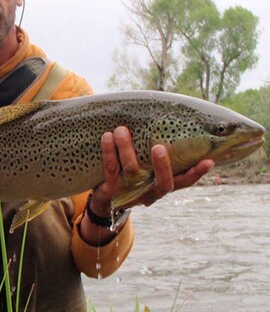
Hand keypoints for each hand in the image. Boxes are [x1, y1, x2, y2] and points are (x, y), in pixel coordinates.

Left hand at [90, 126, 213, 212]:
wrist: (103, 197)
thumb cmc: (132, 170)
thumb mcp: (147, 163)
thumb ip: (161, 147)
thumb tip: (176, 114)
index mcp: (163, 185)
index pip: (185, 181)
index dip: (196, 173)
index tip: (208, 161)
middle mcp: (150, 192)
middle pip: (163, 184)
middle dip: (163, 166)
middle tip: (159, 147)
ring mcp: (130, 193)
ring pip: (132, 172)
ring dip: (127, 149)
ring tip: (121, 130)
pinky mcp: (110, 191)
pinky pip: (111, 169)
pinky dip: (109, 151)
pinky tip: (107, 136)